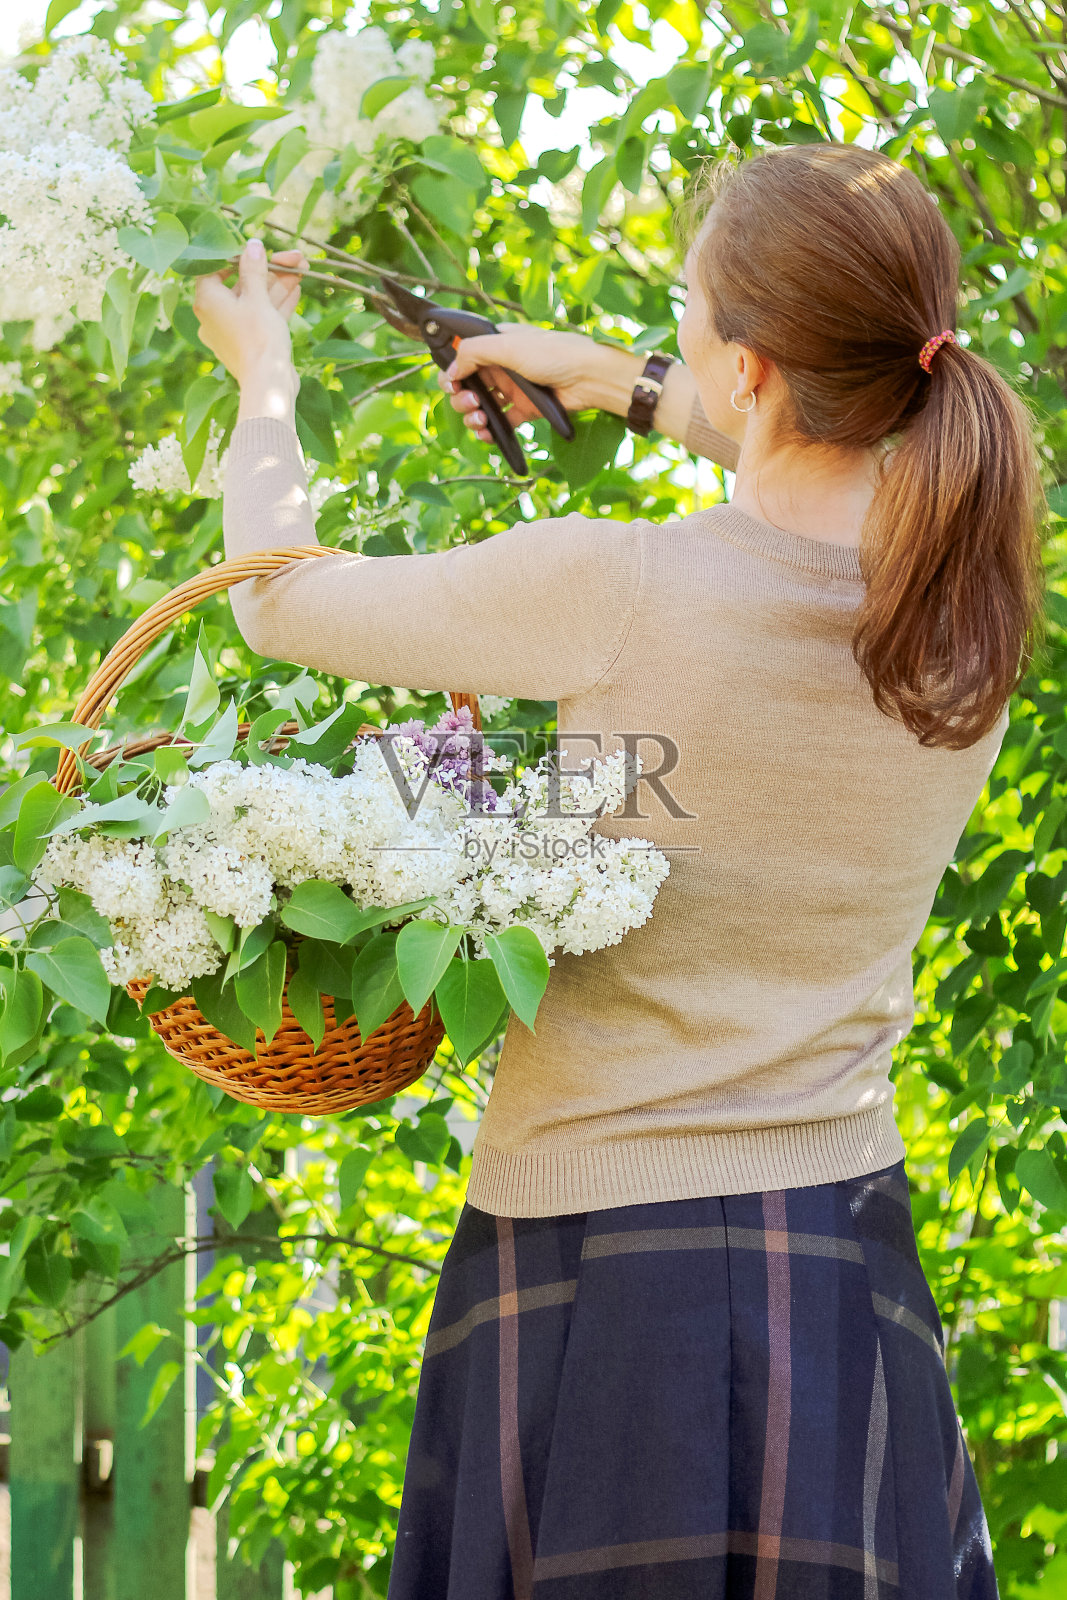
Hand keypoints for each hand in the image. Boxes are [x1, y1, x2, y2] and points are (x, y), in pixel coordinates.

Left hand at [192, 240, 307, 388]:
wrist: (269, 384)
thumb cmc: (258, 338)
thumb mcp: (257, 297)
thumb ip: (254, 269)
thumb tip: (252, 244)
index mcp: (206, 300)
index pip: (215, 268)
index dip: (237, 256)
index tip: (257, 250)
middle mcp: (214, 315)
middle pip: (241, 284)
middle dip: (270, 270)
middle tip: (293, 258)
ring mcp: (233, 331)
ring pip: (255, 300)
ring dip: (278, 284)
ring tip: (301, 268)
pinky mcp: (249, 343)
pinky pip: (261, 317)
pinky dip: (277, 304)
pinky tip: (296, 288)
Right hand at [440, 324, 624, 441]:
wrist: (589, 377)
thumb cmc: (554, 354)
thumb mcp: (508, 346)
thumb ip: (474, 353)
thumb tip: (450, 371)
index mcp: (496, 344)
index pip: (463, 358)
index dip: (452, 373)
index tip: (453, 385)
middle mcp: (502, 366)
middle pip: (467, 385)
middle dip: (462, 399)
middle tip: (472, 403)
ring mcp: (513, 388)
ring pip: (481, 406)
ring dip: (473, 416)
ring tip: (480, 421)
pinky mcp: (524, 409)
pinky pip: (500, 422)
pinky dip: (490, 431)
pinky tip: (488, 434)